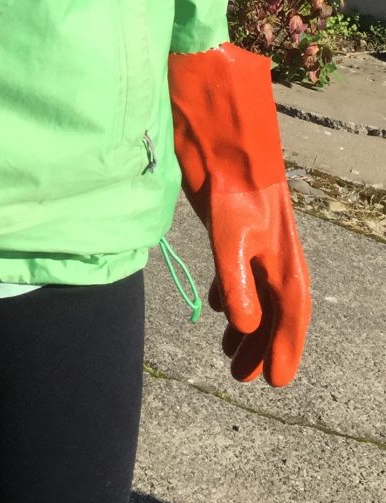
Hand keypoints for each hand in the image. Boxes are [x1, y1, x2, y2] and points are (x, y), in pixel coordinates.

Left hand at [169, 42, 310, 386]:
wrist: (214, 119)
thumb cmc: (224, 170)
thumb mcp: (227, 228)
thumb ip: (234, 276)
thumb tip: (240, 324)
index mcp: (282, 251)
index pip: (289, 311)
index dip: (284, 347)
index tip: (274, 382)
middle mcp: (275, 246)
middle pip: (274, 307)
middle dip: (262, 344)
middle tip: (243, 376)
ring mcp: (257, 233)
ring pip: (257, 289)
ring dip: (245, 322)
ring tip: (227, 355)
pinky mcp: (235, 220)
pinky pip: (240, 268)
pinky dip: (230, 290)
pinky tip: (215, 305)